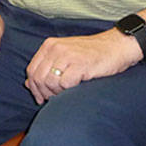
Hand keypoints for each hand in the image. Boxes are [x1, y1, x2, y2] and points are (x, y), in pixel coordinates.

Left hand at [23, 28, 141, 104]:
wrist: (118, 46)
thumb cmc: (93, 55)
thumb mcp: (65, 58)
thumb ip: (47, 68)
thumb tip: (27, 84)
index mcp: (49, 45)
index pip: (31, 70)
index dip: (33, 87)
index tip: (40, 98)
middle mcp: (55, 48)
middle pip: (38, 78)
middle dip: (43, 93)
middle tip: (52, 100)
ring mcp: (67, 55)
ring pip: (49, 82)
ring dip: (56, 93)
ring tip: (66, 93)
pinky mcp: (79, 64)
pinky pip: (64, 83)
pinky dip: (68, 90)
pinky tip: (76, 88)